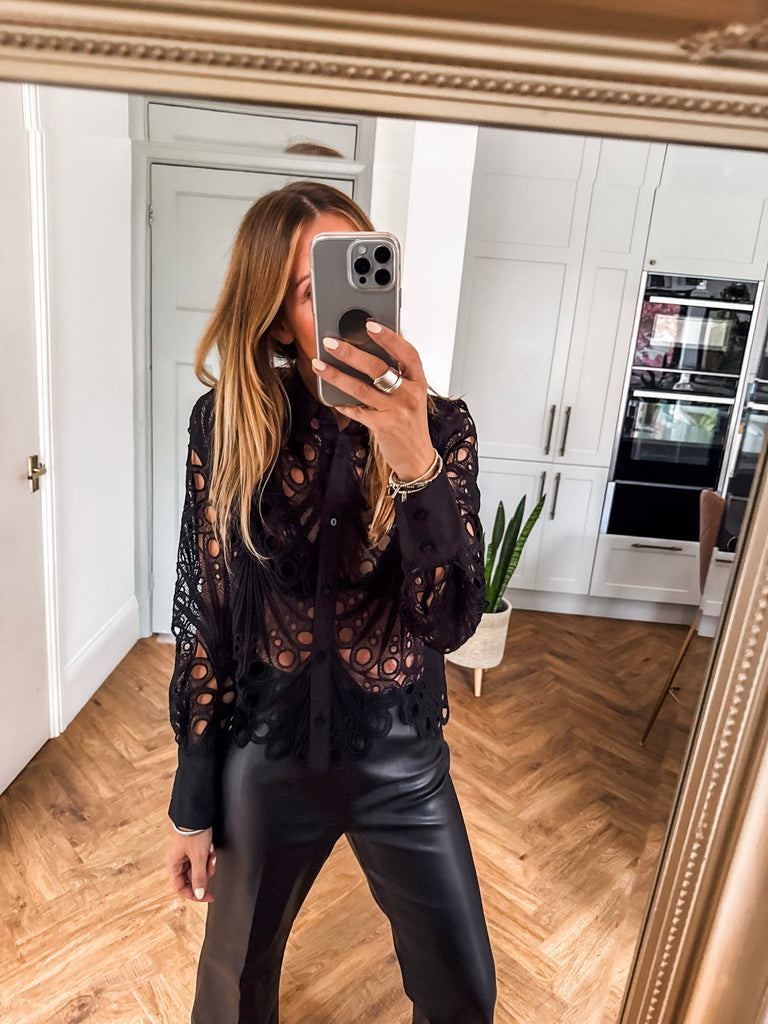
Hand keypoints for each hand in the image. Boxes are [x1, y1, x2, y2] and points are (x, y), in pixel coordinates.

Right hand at [164, 827, 215, 902]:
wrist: (197, 812)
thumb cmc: (193, 832)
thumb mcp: (199, 858)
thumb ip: (199, 878)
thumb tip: (200, 894)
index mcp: (172, 864)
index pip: (181, 887)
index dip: (194, 895)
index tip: (207, 897)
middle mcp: (176, 859)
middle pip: (191, 877)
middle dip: (204, 874)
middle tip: (210, 866)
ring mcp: (184, 852)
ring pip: (197, 867)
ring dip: (207, 864)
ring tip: (211, 855)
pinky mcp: (191, 846)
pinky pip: (200, 857)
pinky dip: (207, 856)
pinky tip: (210, 849)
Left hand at [311, 322, 434, 480]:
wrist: (416, 456)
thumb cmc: (409, 421)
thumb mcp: (410, 395)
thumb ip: (396, 376)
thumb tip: (365, 353)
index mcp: (418, 380)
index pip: (407, 353)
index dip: (389, 337)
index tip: (370, 325)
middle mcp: (410, 393)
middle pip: (378, 367)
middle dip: (350, 353)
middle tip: (329, 342)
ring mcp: (397, 410)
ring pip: (361, 388)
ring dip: (336, 375)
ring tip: (318, 364)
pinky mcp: (384, 426)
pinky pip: (358, 411)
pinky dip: (343, 404)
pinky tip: (332, 400)